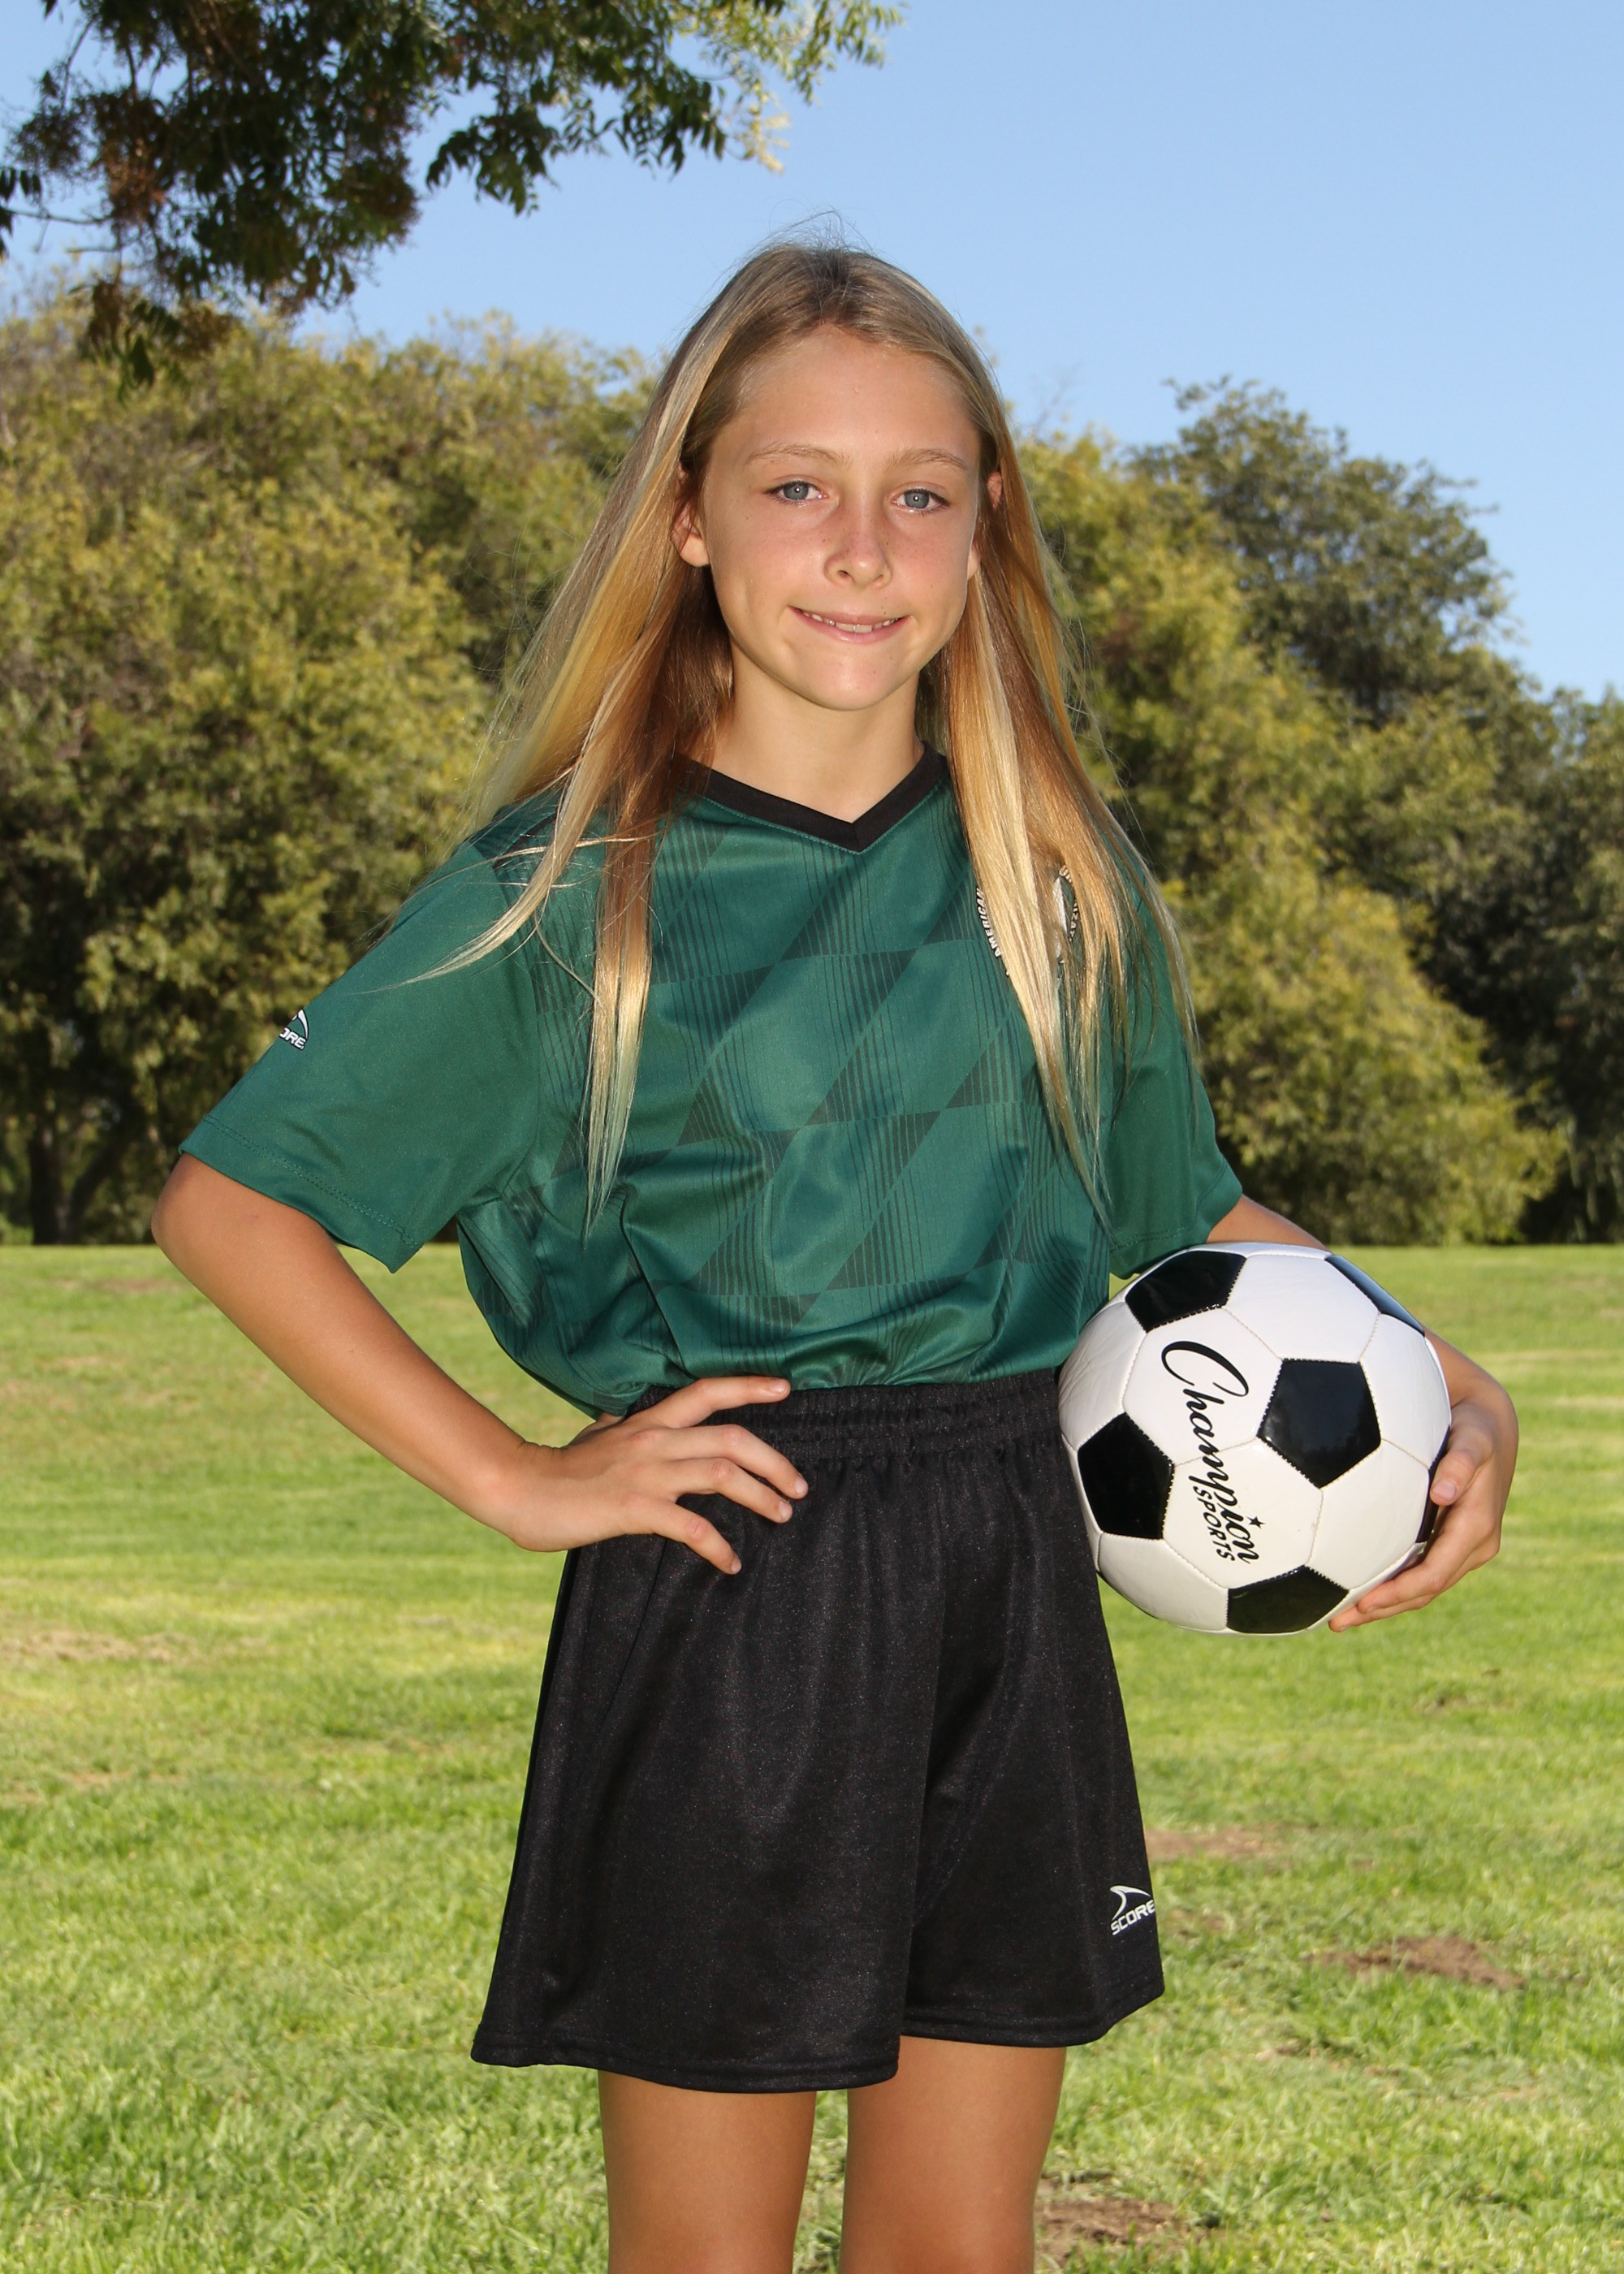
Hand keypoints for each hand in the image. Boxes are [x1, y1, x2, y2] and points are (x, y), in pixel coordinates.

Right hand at [493, 1376, 807, 1574]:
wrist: (519, 1489)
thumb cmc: (559, 1468)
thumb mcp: (598, 1434)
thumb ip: (624, 1427)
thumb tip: (629, 1418)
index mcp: (648, 1421)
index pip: (706, 1391)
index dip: (749, 1386)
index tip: (786, 1387)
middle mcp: (653, 1440)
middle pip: (731, 1437)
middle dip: (775, 1462)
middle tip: (799, 1486)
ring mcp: (645, 1473)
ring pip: (721, 1473)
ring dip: (760, 1496)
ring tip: (781, 1515)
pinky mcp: (633, 1509)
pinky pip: (690, 1526)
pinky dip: (718, 1546)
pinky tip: (731, 1562)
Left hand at [1328, 1339, 1516, 1629]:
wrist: (1491, 1427)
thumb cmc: (1476, 1429)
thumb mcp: (1474, 1439)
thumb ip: (1461, 1463)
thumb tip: (1444, 1492)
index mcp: (1478, 1529)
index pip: (1435, 1573)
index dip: (1400, 1592)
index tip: (1363, 1603)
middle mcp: (1473, 1546)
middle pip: (1425, 1591)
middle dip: (1383, 1609)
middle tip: (1337, 1624)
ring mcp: (1461, 1548)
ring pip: (1421, 1588)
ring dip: (1384, 1605)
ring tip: (1339, 1619)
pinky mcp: (1448, 1542)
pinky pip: (1419, 1572)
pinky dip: (1391, 1585)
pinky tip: (1356, 1589)